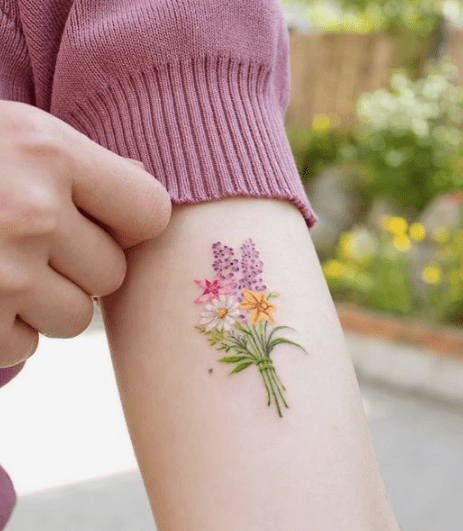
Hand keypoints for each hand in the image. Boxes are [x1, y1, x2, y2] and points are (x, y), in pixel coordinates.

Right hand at [0, 100, 170, 367]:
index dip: (132, 223)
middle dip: (81, 266)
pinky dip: (5, 329)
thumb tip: (145, 185)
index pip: (150, 212)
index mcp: (48, 152)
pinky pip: (26, 345)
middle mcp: (29, 212)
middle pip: (113, 273)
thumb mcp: (15, 136)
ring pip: (76, 317)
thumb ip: (84, 164)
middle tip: (33, 242)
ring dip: (46, 302)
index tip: (109, 221)